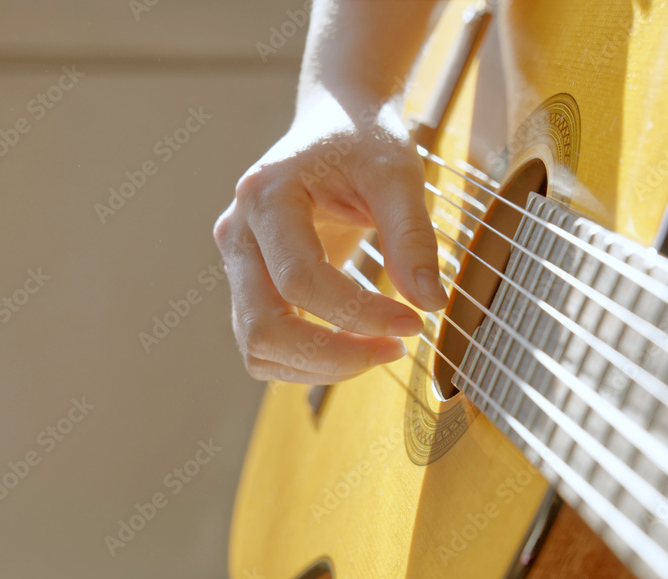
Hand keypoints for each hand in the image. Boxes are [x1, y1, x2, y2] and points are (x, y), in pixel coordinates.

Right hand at [213, 96, 447, 383]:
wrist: (336, 121)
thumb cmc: (364, 141)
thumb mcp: (397, 174)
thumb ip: (413, 237)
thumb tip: (430, 304)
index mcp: (265, 196)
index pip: (301, 280)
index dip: (359, 314)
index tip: (415, 322)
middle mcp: (237, 233)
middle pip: (263, 328)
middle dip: (333, 355)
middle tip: (396, 349)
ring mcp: (237, 262)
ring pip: (258, 348)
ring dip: (320, 367)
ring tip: (380, 348)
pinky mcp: (250, 284)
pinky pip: (265, 345)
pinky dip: (308, 361)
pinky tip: (354, 345)